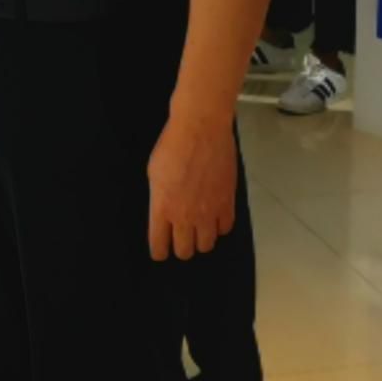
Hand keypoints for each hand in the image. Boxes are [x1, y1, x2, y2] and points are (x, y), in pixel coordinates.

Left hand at [146, 111, 237, 260]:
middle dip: (181, 248)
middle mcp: (185, 216)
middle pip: (185, 251)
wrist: (201, 128)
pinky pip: (225, 228)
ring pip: (207, 245)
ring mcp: (209, 212)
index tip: (161, 250)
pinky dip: (220, 227)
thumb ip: (159, 198)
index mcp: (162, 209)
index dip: (159, 251)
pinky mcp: (227, 202)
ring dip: (202, 240)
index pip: (159, 246)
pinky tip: (215, 218)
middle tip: (181, 238)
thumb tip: (165, 211)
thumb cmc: (172, 144)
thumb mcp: (154, 173)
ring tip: (199, 229)